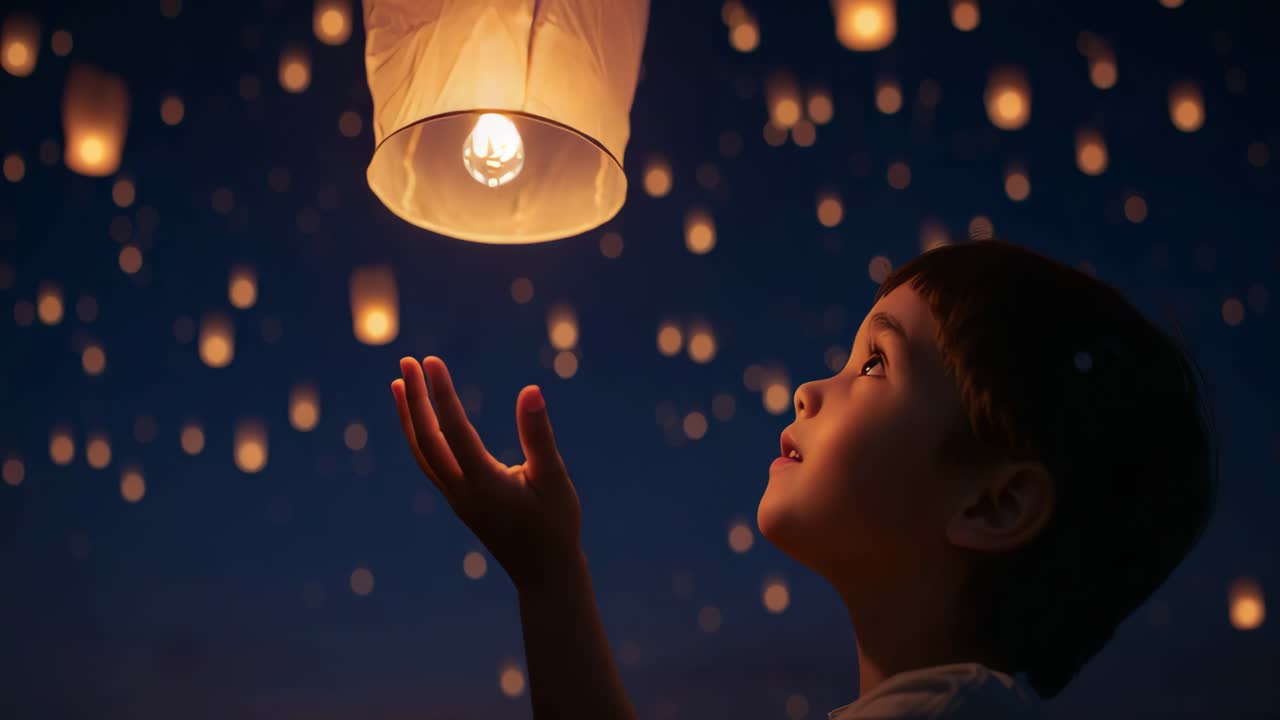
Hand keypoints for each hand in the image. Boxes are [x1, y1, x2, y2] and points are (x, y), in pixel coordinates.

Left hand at [391, 356, 583, 590]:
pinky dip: (419, 436)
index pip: (454, 430)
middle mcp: (461, 491)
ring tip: (398, 384)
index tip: (432, 361)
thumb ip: (539, 435)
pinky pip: (429, 463)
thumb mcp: (553, 478)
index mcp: (484, 484)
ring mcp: (456, 498)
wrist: (544, 573)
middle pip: (426, 440)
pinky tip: (420, 420)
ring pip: (422, 453)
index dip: (441, 394)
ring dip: (409, 418)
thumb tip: (531, 391)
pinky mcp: (459, 501)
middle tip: (406, 362)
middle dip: (415, 399)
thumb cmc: (556, 525)